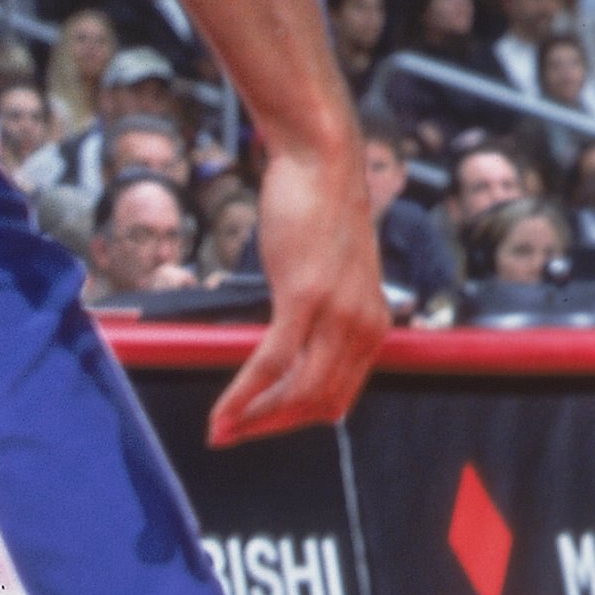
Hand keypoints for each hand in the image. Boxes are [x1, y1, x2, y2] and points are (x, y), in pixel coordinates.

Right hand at [207, 138, 389, 447]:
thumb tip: (291, 356)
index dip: (294, 420)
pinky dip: (242, 396)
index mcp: (374, 322)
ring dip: (254, 420)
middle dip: (270, 426)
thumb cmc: (320, 213)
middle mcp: (364, 324)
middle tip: (230, 435)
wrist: (321, 160)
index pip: (336, 397)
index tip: (257, 424)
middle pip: (317, 404)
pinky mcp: (306, 296)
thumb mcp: (335, 275)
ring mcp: (337, 312)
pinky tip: (221, 414)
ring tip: (220, 431)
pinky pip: (272, 364)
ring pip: (295, 393)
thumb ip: (325, 316)